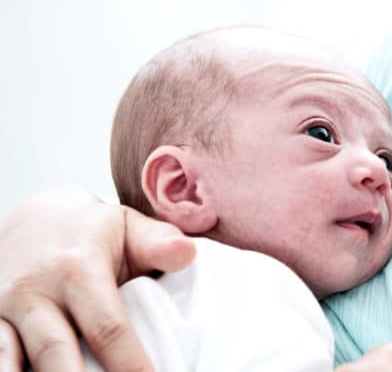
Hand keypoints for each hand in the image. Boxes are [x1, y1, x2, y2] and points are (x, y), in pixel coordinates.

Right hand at [0, 187, 195, 370]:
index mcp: (78, 270)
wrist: (34, 219)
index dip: (130, 363)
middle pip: (56, 355)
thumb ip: (159, 243)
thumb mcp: (127, 227)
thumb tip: (189, 253)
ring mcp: (4, 310)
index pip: (108, 327)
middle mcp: (34, 292)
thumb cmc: (93, 232)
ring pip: (13, 363)